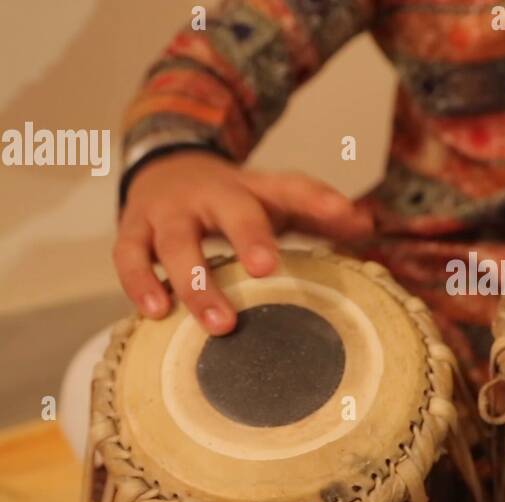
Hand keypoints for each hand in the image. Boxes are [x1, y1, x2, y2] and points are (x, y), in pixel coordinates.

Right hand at [114, 151, 373, 334]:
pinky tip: (156, 312)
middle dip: (250, 236)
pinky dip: (140, 283)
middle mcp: (212, 194)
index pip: (292, 187)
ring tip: (220, 324)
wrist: (166, 166)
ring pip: (177, 242)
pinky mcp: (133, 228)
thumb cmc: (234, 201)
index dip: (319, 199)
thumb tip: (367, 225)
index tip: (346, 214)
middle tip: (267, 269)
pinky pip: (130, 256)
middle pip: (233, 210)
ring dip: (197, 282)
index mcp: (254, 187)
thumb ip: (318, 212)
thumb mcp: (275, 199)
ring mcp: (169, 211)